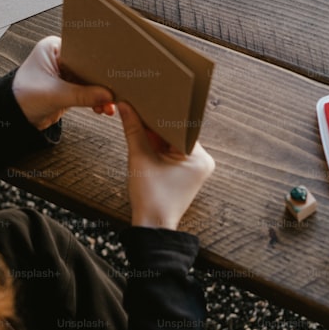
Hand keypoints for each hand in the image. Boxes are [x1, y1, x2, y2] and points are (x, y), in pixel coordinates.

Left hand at [11, 36, 114, 130]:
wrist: (13, 117)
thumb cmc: (22, 97)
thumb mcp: (55, 94)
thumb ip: (82, 95)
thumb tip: (107, 96)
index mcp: (53, 47)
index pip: (83, 50)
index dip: (98, 61)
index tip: (111, 72)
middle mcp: (60, 57)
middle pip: (89, 66)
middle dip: (101, 81)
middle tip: (115, 89)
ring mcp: (65, 73)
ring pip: (90, 81)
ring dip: (100, 93)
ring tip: (110, 103)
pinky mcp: (68, 88)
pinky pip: (87, 92)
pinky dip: (95, 100)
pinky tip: (103, 107)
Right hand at [118, 103, 214, 229]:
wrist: (152, 226)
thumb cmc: (150, 198)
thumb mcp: (139, 158)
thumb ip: (133, 129)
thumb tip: (125, 106)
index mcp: (199, 157)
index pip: (180, 125)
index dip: (161, 114)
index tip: (147, 102)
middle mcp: (203, 160)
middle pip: (177, 132)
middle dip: (158, 125)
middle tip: (140, 108)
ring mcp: (196, 167)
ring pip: (173, 141)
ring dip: (157, 135)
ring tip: (141, 123)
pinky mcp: (187, 172)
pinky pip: (172, 152)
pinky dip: (159, 147)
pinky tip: (146, 140)